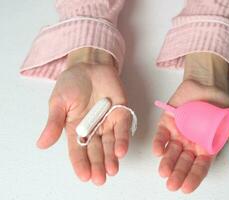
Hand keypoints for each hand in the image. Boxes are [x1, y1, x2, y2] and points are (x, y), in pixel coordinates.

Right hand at [36, 49, 131, 185]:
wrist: (89, 65)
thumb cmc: (72, 83)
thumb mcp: (58, 102)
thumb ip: (54, 123)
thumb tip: (42, 144)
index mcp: (76, 128)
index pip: (77, 150)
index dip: (81, 163)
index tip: (84, 176)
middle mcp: (93, 128)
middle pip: (96, 150)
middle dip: (98, 165)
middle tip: (100, 179)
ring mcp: (108, 121)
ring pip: (110, 143)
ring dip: (111, 157)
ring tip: (112, 170)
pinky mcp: (121, 112)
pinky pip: (122, 127)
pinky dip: (122, 139)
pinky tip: (120, 151)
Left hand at [152, 53, 228, 192]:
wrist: (207, 84)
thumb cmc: (221, 105)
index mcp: (206, 148)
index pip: (199, 167)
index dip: (193, 177)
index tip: (186, 188)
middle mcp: (190, 144)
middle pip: (183, 162)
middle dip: (178, 174)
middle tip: (172, 184)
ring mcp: (178, 134)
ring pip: (171, 152)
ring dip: (167, 162)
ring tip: (164, 172)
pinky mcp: (167, 123)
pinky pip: (162, 135)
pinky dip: (159, 143)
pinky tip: (158, 151)